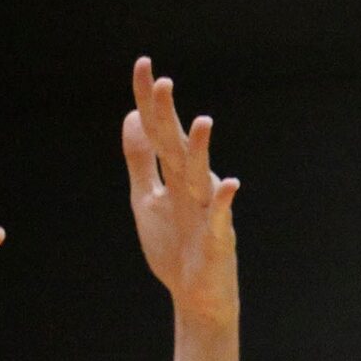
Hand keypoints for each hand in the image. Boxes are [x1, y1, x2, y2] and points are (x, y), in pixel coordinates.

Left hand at [122, 59, 239, 344]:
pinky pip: (220, 217)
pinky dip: (224, 201)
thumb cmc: (174, 247)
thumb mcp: (145, 197)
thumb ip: (139, 158)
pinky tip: (228, 184)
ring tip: (202, 123)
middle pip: (176, 145)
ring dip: (202, 150)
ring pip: (201, 176)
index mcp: (173, 174)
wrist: (196, 297)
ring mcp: (206, 211)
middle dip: (169, 116)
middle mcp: (192, 186)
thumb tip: (132, 114)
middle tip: (163, 82)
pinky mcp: (216, 239)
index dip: (149, 100)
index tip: (143, 64)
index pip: (157, 130)